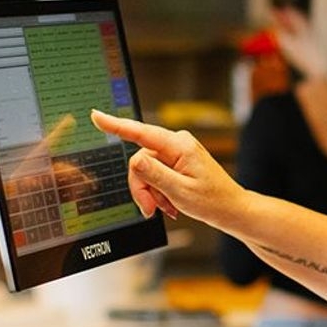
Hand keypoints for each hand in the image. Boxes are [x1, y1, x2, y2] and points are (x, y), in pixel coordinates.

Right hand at [90, 110, 244, 228]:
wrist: (230, 210)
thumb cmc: (212, 201)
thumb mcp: (180, 191)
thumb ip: (154, 175)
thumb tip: (135, 161)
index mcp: (179, 146)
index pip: (141, 133)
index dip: (116, 125)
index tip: (96, 116)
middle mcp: (176, 144)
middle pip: (139, 161)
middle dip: (142, 187)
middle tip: (150, 209)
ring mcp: (176, 152)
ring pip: (145, 171)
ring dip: (151, 193)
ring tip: (166, 208)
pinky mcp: (176, 162)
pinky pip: (155, 174)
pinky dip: (158, 192)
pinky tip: (169, 204)